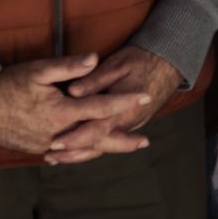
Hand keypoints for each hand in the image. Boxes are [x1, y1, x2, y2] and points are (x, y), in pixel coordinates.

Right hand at [0, 54, 132, 157]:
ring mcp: (46, 145)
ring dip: (104, 147)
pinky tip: (91, 150)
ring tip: (123, 146)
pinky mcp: (36, 149)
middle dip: (122, 140)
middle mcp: (56, 134)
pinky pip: (65, 154)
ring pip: (81, 149)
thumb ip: (68, 67)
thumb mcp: (38, 70)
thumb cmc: (7, 83)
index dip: (124, 101)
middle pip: (97, 139)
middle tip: (145, 141)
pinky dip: (81, 152)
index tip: (145, 97)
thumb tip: (96, 58)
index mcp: (60, 112)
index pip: (100, 107)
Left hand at [46, 45, 183, 164]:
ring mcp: (129, 124)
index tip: (54, 143)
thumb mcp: (118, 65)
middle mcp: (127, 122)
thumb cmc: (142, 60)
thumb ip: (95, 79)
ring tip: (56, 158)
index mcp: (123, 110)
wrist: (168, 63)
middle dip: (73, 152)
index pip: (95, 130)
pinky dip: (91, 147)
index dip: (74, 138)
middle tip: (49, 157)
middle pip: (97, 144)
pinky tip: (76, 149)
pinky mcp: (129, 122)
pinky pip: (108, 139)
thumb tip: (73, 91)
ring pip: (103, 146)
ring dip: (80, 153)